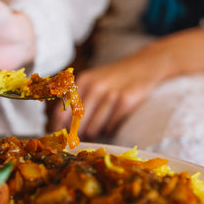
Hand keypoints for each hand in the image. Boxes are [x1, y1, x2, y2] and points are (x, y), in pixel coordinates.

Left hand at [52, 47, 173, 139]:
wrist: (145, 65)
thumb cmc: (115, 78)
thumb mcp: (93, 80)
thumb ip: (77, 99)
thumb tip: (59, 127)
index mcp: (83, 81)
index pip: (62, 111)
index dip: (58, 128)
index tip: (59, 138)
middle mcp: (95, 86)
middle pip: (77, 123)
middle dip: (77, 133)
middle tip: (80, 138)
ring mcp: (111, 93)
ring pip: (93, 128)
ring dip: (96, 132)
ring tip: (101, 124)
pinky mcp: (126, 101)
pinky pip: (111, 127)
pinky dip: (110, 129)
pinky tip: (114, 121)